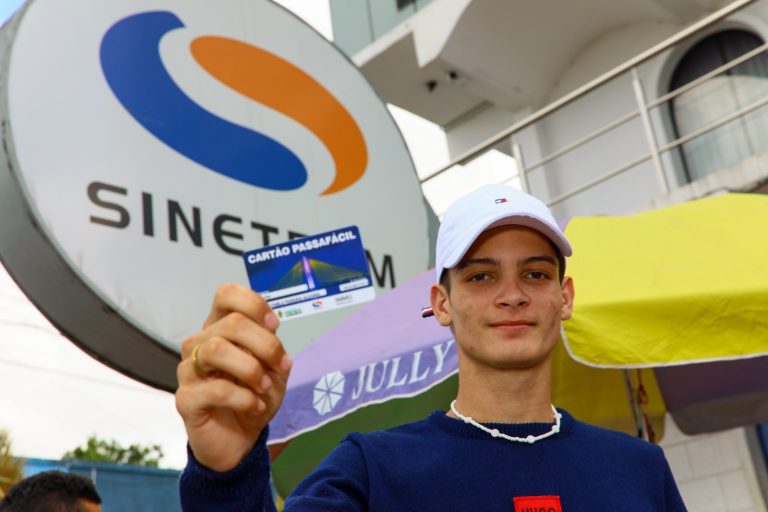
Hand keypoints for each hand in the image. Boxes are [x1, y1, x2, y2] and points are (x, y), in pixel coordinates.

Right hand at [175, 283, 291, 471]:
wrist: (239, 440)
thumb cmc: (253, 397)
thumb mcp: (273, 370)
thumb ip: (272, 348)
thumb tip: (271, 334)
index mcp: (220, 328)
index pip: (226, 295)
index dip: (253, 304)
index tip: (274, 325)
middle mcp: (200, 343)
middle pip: (231, 322)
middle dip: (264, 344)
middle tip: (279, 366)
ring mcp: (188, 370)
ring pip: (216, 349)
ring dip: (250, 369)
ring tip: (263, 387)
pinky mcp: (185, 399)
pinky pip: (214, 389)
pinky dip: (243, 398)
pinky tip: (254, 406)